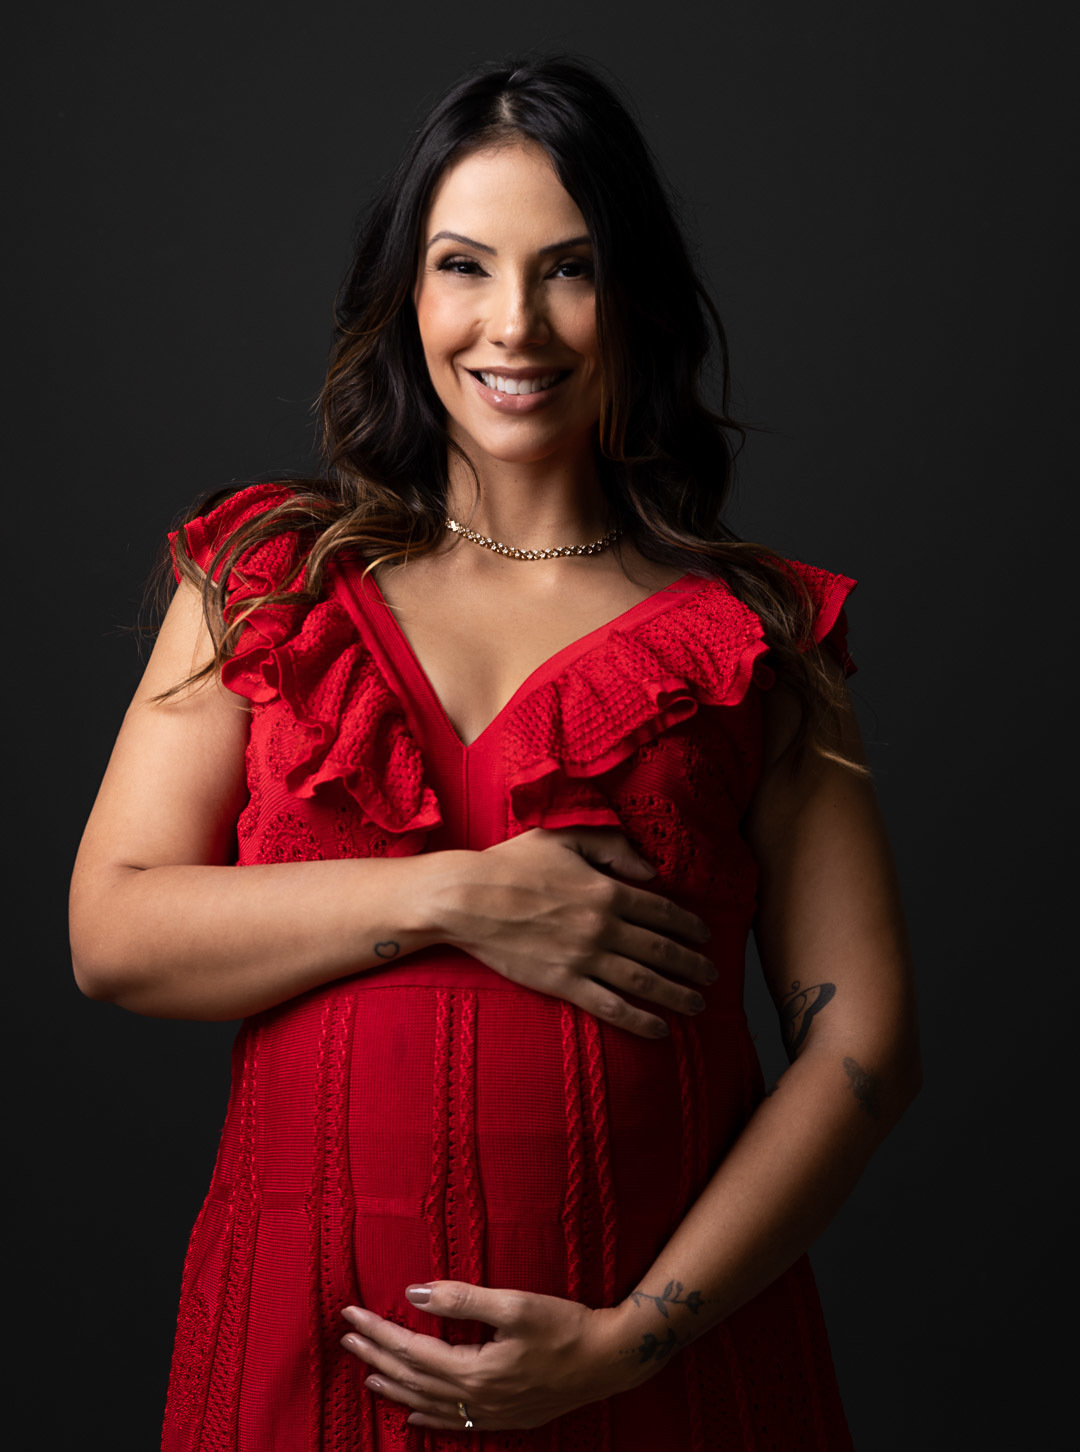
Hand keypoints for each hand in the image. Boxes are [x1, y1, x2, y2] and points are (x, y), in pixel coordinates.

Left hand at [339, 1280, 647, 1431]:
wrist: (610, 1360)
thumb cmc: (566, 1325)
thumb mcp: (515, 1304)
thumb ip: (463, 1298)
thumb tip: (415, 1291)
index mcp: (475, 1370)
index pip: (412, 1350)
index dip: (379, 1331)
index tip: (351, 1313)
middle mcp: (477, 1399)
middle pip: (413, 1379)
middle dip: (376, 1357)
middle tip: (347, 1338)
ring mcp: (491, 1413)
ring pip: (429, 1404)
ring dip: (394, 1388)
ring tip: (366, 1375)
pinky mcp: (506, 1418)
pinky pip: (454, 1423)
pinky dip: (427, 1418)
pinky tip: (412, 1416)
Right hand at [435, 827, 715, 1038]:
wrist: (466, 898)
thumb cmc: (510, 863)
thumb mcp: (563, 838)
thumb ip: (611, 847)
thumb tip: (649, 870)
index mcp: (606, 890)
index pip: (661, 911)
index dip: (689, 926)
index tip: (705, 936)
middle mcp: (603, 926)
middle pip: (661, 949)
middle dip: (693, 964)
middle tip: (713, 974)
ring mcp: (584, 957)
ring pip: (644, 981)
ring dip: (677, 994)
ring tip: (698, 1004)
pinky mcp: (563, 983)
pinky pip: (610, 1006)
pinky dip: (639, 1020)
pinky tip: (660, 1030)